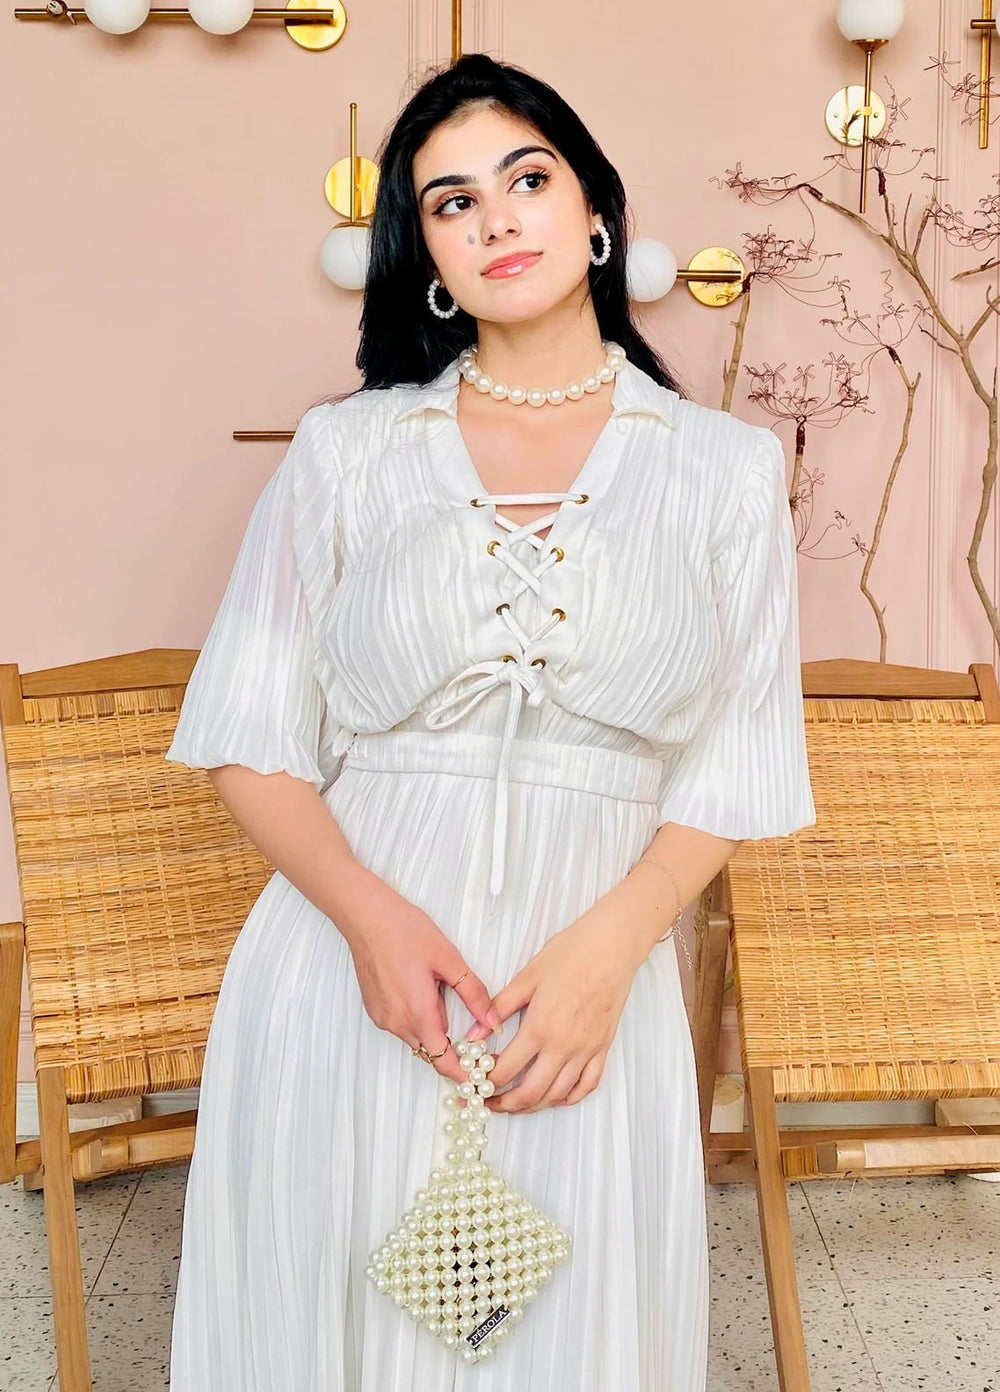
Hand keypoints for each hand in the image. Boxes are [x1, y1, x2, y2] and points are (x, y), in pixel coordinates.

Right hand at [347, 892, 500, 1083]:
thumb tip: (492, 1022)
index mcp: (418, 1013)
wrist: (366, 916)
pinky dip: (416, 1016)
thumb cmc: (404, 931)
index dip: (463, 1073)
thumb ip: (474, 994)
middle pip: (432, 1049)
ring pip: (417, 1036)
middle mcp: (397, 1022)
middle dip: (451, 1041)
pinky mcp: (374, 1009)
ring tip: (435, 987)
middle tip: (470, 1020)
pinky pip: (402, 1024)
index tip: (478, 1076)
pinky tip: (418, 986)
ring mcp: (382, 1017)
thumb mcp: (449, 959)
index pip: (443, 1061)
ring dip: (433, 1025)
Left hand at [465, 901, 643, 1112]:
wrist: (611, 947)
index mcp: (539, 1028)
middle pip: (530, 1094)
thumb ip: (499, 1007)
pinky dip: (569, 1097)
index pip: (505, 1070)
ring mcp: (586, 1050)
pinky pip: (587, 1085)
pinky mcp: (603, 1048)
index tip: (474, 1085)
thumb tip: (475, 1033)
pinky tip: (556, 1096)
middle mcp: (563, 1046)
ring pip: (557, 1095)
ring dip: (534, 1106)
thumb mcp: (527, 977)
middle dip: (505, 1105)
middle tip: (489, 1103)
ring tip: (517, 1103)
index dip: (485, 1084)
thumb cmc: (570, 954)